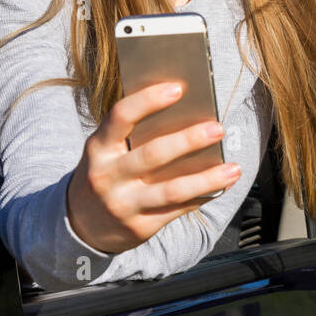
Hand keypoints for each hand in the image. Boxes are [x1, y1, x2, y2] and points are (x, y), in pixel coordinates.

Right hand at [66, 81, 241, 253]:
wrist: (81, 226)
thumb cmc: (107, 174)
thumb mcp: (107, 152)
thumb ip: (134, 135)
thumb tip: (186, 114)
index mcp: (98, 148)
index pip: (121, 116)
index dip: (148, 100)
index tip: (178, 88)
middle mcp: (107, 176)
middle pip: (153, 155)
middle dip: (189, 140)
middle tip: (218, 128)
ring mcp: (122, 204)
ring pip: (172, 190)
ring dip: (207, 179)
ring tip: (234, 168)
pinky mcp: (138, 227)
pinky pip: (177, 210)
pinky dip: (202, 197)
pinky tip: (221, 186)